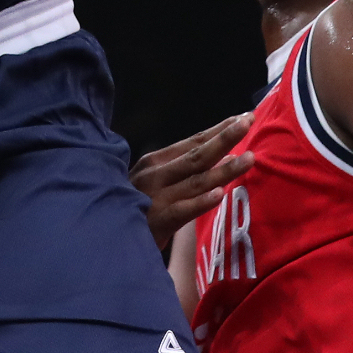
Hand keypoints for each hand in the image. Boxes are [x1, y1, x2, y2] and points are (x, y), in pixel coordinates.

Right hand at [130, 113, 254, 251]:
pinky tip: (219, 195)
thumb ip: (180, 169)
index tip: (243, 117)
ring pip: (196, 181)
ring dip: (224, 169)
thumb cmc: (133, 206)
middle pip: (197, 155)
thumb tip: (220, 154)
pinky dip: (200, 202)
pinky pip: (182, 212)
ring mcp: (156, 198)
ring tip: (248, 159)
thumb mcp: (151, 181)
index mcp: (156, 161)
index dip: (219, 129)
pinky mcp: (156, 223)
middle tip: (248, 121)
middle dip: (225, 138)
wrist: (104, 235)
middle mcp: (156, 174)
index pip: (193, 141)